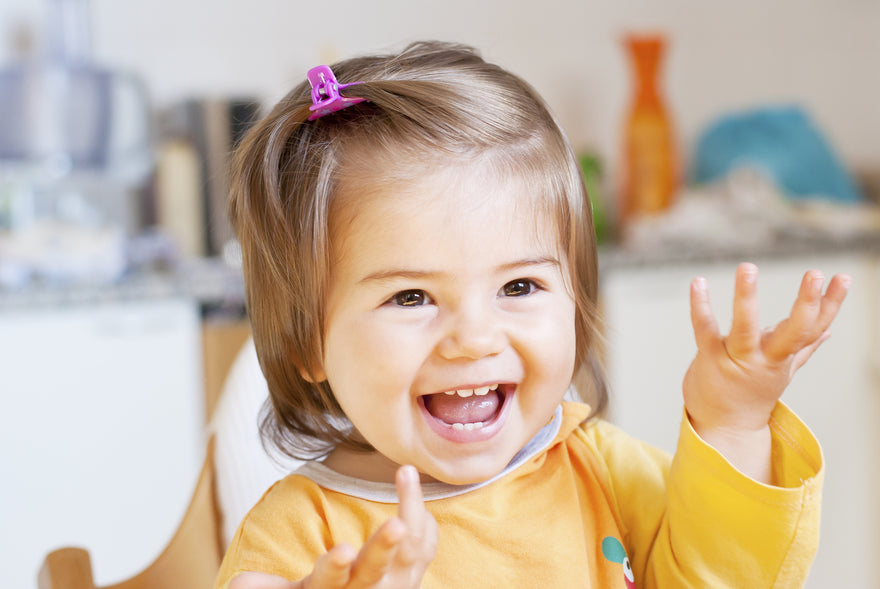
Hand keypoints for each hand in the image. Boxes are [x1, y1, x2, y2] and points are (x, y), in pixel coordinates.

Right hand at [230, 465, 437, 588]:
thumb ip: (261, 588)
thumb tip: (236, 586)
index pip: (327, 584)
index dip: (333, 569)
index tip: (341, 550)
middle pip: (374, 574)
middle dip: (384, 549)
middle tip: (396, 524)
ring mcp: (391, 588)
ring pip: (410, 556)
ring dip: (412, 514)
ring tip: (406, 472)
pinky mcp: (411, 580)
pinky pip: (425, 551)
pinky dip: (424, 523)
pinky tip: (414, 493)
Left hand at [682, 263, 849, 480]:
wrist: (723, 429)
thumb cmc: (752, 393)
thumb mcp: (782, 370)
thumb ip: (803, 348)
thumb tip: (828, 331)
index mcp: (784, 356)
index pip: (814, 328)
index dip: (830, 304)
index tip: (843, 277)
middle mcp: (765, 358)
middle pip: (792, 332)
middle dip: (806, 303)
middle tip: (815, 272)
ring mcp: (737, 359)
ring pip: (744, 327)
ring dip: (746, 297)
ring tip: (748, 267)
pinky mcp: (710, 358)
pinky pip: (704, 330)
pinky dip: (700, 306)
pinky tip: (698, 282)